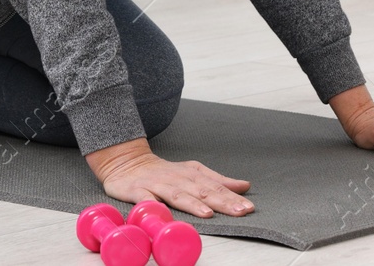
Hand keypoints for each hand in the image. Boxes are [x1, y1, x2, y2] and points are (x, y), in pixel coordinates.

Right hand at [86, 137, 252, 217]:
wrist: (125, 162)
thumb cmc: (163, 172)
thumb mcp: (193, 172)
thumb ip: (218, 180)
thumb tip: (244, 186)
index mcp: (191, 174)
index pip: (215, 185)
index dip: (232, 197)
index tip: (248, 207)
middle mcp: (176, 178)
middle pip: (201, 190)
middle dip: (221, 200)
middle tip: (239, 210)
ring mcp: (157, 184)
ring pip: (177, 194)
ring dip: (192, 203)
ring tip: (207, 213)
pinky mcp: (137, 191)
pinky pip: (145, 199)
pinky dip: (153, 205)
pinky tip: (161, 212)